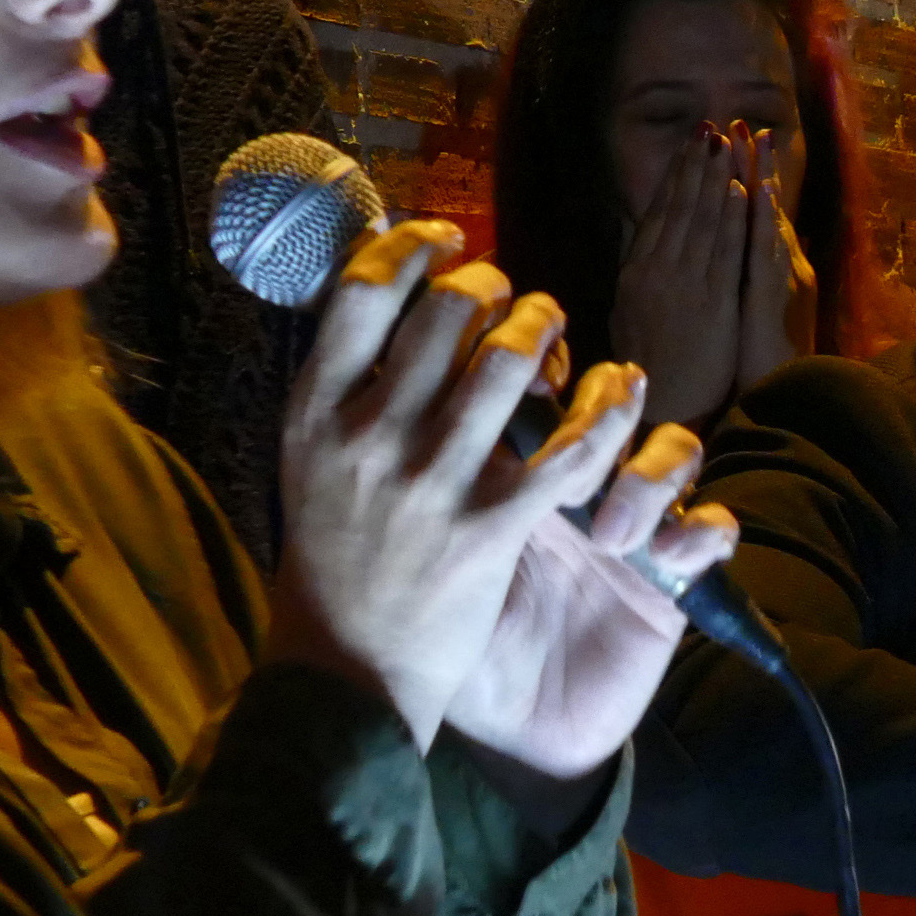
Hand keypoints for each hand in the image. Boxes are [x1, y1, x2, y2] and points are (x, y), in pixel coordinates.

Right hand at [268, 230, 726, 770]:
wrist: (346, 675)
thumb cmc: (330, 565)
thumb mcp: (304, 465)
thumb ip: (337, 391)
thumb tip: (366, 294)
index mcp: (313, 414)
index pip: (361, 293)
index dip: (411, 248)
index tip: (444, 239)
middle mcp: (368, 438)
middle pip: (445, 314)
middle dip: (492, 287)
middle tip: (511, 296)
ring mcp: (430, 484)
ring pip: (508, 365)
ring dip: (545, 332)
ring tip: (553, 331)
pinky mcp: (489, 530)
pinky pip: (566, 451)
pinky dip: (599, 416)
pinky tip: (610, 401)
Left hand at [439, 376, 737, 797]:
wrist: (511, 731)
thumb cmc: (459, 651)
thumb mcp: (430, 569)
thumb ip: (430, 497)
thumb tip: (415, 417)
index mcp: (514, 473)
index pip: (541, 382)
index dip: (541, 363)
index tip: (524, 385)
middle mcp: (577, 486)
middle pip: (615, 396)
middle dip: (602, 405)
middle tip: (566, 448)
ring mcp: (632, 524)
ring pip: (671, 448)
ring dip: (647, 477)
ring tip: (606, 537)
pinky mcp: (675, 574)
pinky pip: (715, 526)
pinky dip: (701, 530)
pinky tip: (667, 559)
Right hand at [610, 123, 752, 427]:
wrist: (662, 408)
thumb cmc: (646, 366)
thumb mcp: (626, 314)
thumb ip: (633, 271)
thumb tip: (633, 233)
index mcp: (636, 273)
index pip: (658, 213)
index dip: (676, 176)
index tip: (689, 147)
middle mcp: (658, 272)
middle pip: (681, 209)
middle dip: (698, 166)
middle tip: (711, 130)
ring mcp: (687, 286)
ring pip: (703, 221)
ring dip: (716, 180)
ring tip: (728, 146)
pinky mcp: (714, 303)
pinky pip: (724, 252)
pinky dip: (731, 218)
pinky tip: (740, 191)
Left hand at [728, 122, 814, 394]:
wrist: (783, 399)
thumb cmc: (762, 366)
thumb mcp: (755, 317)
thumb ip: (751, 283)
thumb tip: (743, 260)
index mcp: (775, 271)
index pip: (756, 215)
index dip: (748, 179)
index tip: (735, 143)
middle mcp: (785, 269)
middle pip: (766, 208)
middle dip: (754, 166)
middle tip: (743, 125)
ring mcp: (783, 282)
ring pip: (770, 221)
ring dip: (762, 180)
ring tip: (753, 143)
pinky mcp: (775, 300)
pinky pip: (767, 254)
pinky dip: (761, 223)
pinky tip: (756, 196)